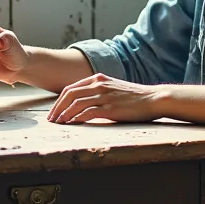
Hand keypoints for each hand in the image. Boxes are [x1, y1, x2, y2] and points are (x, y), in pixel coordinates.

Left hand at [47, 74, 163, 124]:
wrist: (153, 99)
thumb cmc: (135, 97)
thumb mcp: (113, 89)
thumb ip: (99, 92)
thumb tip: (85, 103)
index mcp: (98, 79)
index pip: (71, 88)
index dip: (59, 101)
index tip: (54, 112)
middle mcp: (98, 85)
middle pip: (69, 94)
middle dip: (57, 108)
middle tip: (51, 120)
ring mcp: (104, 96)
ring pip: (75, 103)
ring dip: (64, 114)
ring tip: (58, 124)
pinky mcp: (109, 108)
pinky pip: (86, 113)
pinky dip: (76, 119)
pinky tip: (71, 124)